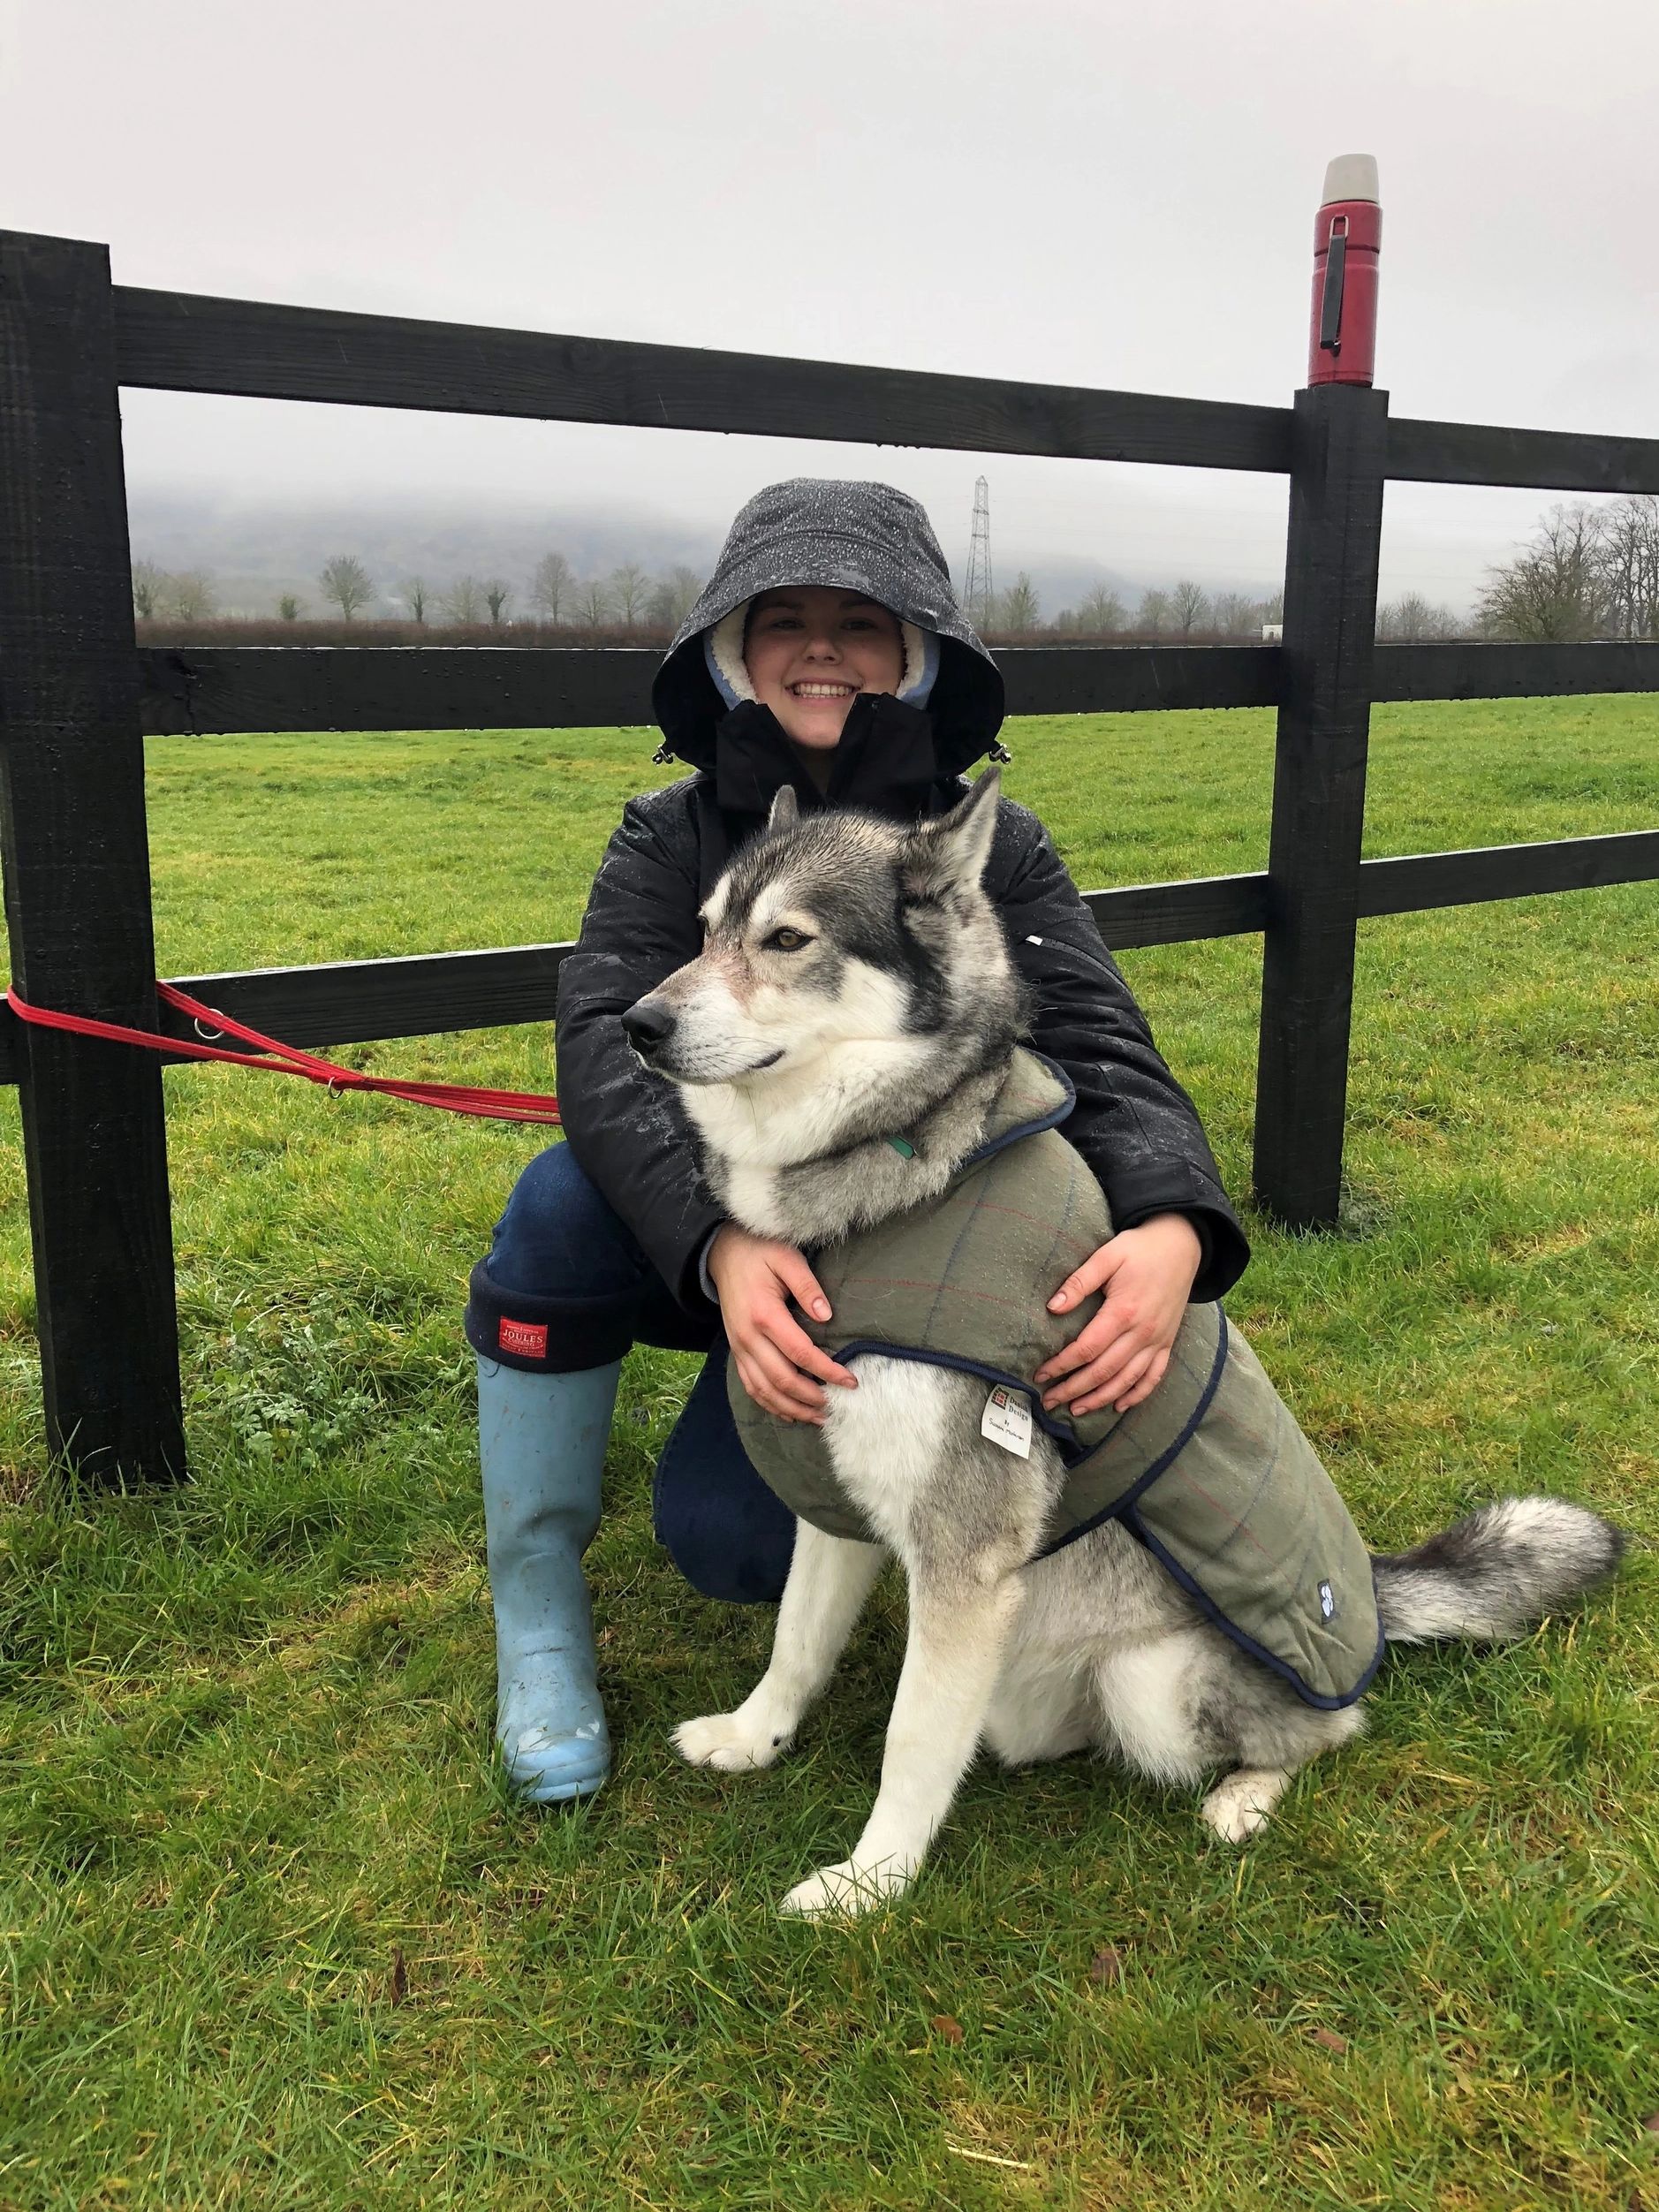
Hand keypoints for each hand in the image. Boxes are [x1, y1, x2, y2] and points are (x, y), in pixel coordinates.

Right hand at [706, 1224, 856, 1426]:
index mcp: (764, 1315)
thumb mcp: (787, 1258)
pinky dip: (770, 1404)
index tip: (850, 1381)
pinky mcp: (736, 1351)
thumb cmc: (760, 1252)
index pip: (801, 1353)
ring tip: (819, 1417)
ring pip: (765, 1390)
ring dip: (792, 1408)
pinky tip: (789, 1413)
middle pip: (782, 1379)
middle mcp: (748, 1337)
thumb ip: (807, 1286)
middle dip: (812, 1397)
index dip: (827, 1371)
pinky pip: (751, 1386)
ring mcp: (739, 1347)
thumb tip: (826, 1316)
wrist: (723, 1253)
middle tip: (837, 1405)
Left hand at [1033, 1213, 1202, 1418]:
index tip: (1041, 1374)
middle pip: (1103, 1371)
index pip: (1086, 1349)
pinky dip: (1137, 1394)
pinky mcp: (1168, 1342)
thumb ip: (1079, 1282)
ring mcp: (1158, 1340)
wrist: (1181, 1244)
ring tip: (1076, 1409)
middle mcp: (1142, 1332)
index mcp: (1123, 1311)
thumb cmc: (1140, 1249)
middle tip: (1049, 1400)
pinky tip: (1119, 1406)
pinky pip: (1154, 1376)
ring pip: (1127, 1380)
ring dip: (1100, 1398)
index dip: (1062, 1365)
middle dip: (1074, 1389)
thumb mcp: (1107, 1256)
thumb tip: (1052, 1307)